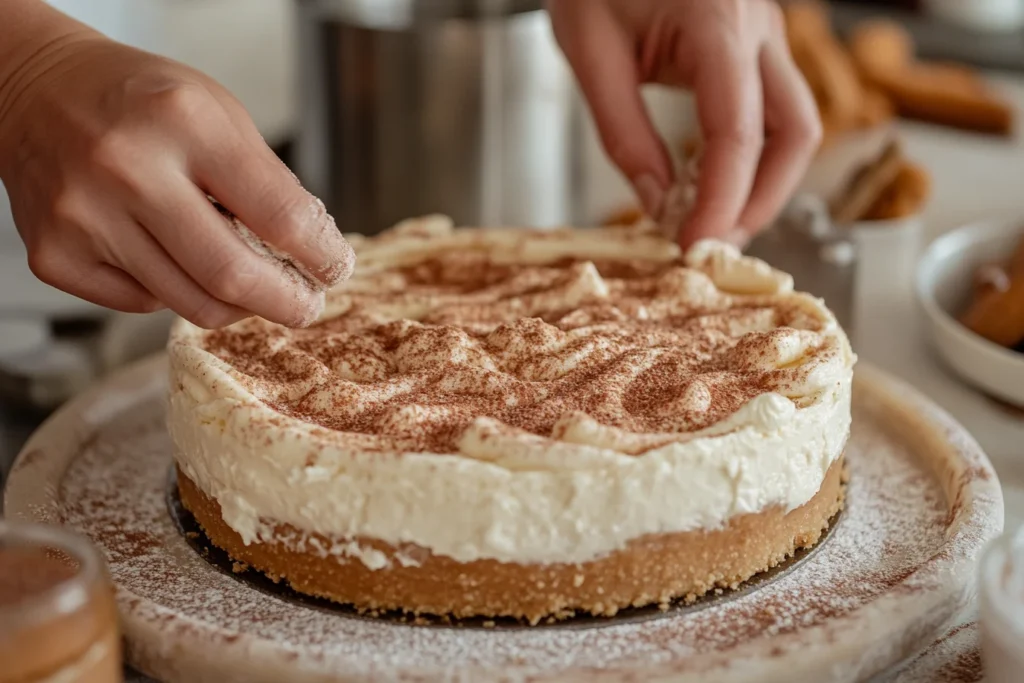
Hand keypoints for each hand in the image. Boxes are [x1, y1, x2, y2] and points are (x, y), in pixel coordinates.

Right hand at [0, 18, 353, 328]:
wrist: (35, 93)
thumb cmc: (141, 101)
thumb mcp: (219, 113)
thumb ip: (268, 182)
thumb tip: (312, 253)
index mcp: (184, 122)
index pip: (280, 216)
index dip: (322, 256)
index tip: (335, 269)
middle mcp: (128, 170)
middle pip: (233, 276)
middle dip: (288, 302)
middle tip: (306, 304)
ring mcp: (85, 218)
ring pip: (192, 304)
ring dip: (237, 304)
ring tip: (252, 284)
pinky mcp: (56, 256)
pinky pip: (144, 303)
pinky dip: (175, 291)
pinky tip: (174, 257)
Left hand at [548, 0, 821, 245]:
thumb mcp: (590, 52)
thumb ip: (624, 134)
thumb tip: (656, 205)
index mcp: (717, 23)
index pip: (736, 134)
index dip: (720, 201)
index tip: (694, 246)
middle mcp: (758, 26)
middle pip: (795, 132)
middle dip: (761, 200)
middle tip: (712, 243)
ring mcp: (765, 32)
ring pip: (795, 125)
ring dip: (764, 183)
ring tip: (712, 222)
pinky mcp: (755, 44)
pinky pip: (772, 110)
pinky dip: (751, 157)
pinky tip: (711, 183)